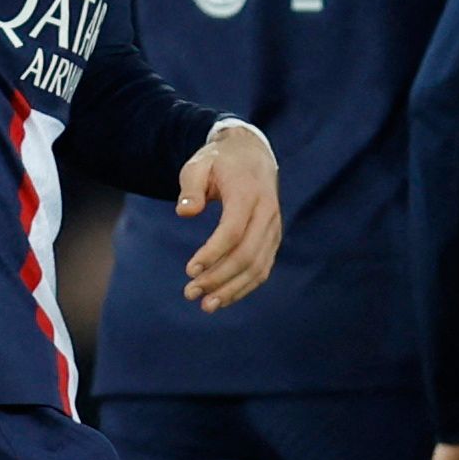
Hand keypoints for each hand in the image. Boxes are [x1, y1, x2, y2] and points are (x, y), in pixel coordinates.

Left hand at [176, 125, 280, 311]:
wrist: (252, 154)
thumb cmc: (218, 161)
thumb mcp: (198, 164)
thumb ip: (190, 187)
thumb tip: (184, 212)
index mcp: (248, 194)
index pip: (233, 231)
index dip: (213, 253)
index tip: (189, 269)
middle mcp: (266, 214)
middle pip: (246, 254)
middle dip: (219, 278)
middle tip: (190, 293)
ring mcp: (273, 228)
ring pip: (258, 266)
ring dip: (232, 289)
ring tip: (206, 305)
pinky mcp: (272, 238)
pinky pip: (262, 267)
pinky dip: (245, 286)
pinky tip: (224, 297)